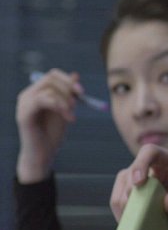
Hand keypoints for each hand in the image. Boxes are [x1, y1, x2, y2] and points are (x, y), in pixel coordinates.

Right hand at [16, 69, 83, 183]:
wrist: (43, 154)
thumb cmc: (52, 133)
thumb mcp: (65, 109)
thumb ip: (68, 94)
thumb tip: (75, 75)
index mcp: (36, 92)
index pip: (52, 75)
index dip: (69, 80)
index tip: (82, 92)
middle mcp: (27, 95)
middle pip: (51, 78)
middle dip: (69, 89)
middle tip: (78, 104)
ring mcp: (23, 104)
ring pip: (49, 89)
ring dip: (66, 102)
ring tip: (71, 117)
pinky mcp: (24, 115)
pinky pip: (43, 100)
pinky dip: (59, 106)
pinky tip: (68, 118)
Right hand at [110, 144, 167, 229]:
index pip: (151, 151)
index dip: (141, 164)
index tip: (138, 183)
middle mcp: (155, 166)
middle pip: (132, 170)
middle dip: (130, 190)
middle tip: (138, 210)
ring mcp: (141, 176)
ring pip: (122, 183)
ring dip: (124, 202)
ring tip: (135, 219)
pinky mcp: (131, 189)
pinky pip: (117, 196)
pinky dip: (120, 209)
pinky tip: (129, 221)